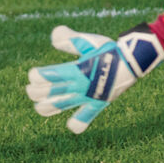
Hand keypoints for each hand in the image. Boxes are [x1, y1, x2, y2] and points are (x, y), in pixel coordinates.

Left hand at [26, 23, 163, 133]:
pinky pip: (87, 117)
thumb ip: (70, 39)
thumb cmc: (109, 49)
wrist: (133, 62)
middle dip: (36, 92)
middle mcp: (80, 86)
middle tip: (30, 89)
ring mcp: (88, 97)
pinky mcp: (98, 104)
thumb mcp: (89, 41)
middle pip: (52, 92)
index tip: (32, 75)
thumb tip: (54, 35)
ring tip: (38, 107)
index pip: (50, 76)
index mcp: (77, 69)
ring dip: (47, 107)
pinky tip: (71, 126)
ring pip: (62, 106)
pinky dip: (78, 123)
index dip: (38, 76)